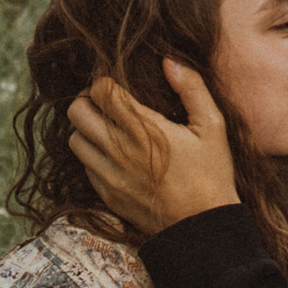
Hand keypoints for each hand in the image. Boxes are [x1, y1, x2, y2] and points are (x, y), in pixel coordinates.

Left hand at [64, 60, 240, 238]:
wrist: (203, 228)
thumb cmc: (212, 174)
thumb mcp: (212, 127)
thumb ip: (192, 88)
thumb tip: (169, 60)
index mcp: (144, 128)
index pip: (101, 91)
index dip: (105, 82)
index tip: (117, 85)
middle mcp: (120, 150)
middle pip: (77, 111)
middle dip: (88, 101)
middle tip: (106, 104)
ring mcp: (110, 175)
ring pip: (74, 140)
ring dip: (86, 129)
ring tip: (106, 129)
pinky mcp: (107, 194)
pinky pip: (84, 167)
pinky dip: (92, 156)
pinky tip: (114, 155)